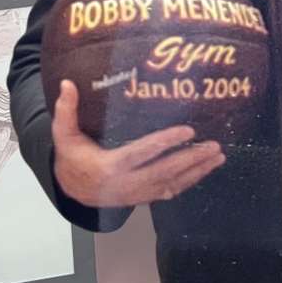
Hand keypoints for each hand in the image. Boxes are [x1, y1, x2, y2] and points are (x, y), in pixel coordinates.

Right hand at [51, 79, 224, 207]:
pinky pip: (170, 191)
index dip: (165, 142)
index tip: (187, 131)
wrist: (72, 190)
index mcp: (109, 167)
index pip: (142, 154)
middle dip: (191, 159)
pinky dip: (190, 181)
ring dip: (197, 171)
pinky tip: (205, 170)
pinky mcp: (143, 198)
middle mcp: (126, 184)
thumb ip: (66, 110)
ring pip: (172, 184)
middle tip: (213, 146)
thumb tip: (67, 84)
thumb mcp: (63, 134)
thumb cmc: (71, 157)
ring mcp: (137, 194)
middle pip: (165, 171)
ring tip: (218, 157)